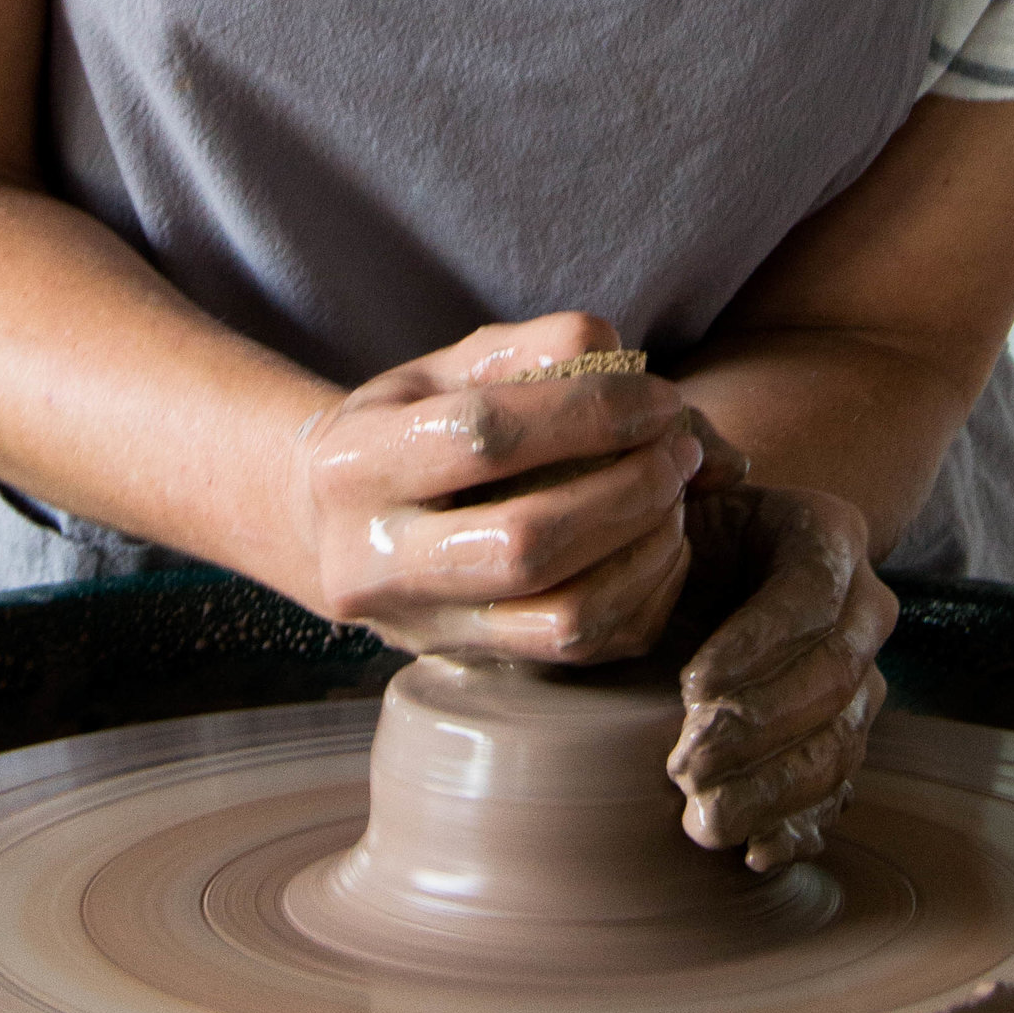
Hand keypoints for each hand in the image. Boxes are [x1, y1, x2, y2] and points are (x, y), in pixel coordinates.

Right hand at [293, 312, 706, 661]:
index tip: (659, 398)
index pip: (485, 438)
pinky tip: (657, 545)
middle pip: (526, 544)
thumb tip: (657, 393)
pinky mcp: (468, 664)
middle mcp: (369, 562)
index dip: (590, 413)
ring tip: (674, 497)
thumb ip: (548, 348)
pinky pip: (582, 651)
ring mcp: (418, 628)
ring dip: (646, 551)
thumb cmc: (412, 424)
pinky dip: (644, 595)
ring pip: (562, 616)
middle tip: (678, 451)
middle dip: (628, 491)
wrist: (335, 521)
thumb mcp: (454, 365)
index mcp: (354, 465)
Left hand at [666, 439, 896, 872]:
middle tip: (684, 763)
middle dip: (759, 727)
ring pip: (841, 742)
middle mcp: (861, 607)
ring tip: (701, 817)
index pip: (810, 594)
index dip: (758, 645)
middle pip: (835, 677)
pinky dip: (802, 827)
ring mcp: (858, 679)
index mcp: (825, 534)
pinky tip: (755, 851)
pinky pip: (840, 791)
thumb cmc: (670, 526)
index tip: (692, 687)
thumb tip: (713, 463)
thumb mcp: (671, 482)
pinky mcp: (840, 737)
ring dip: (774, 788)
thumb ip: (680, 459)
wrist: (694, 571)